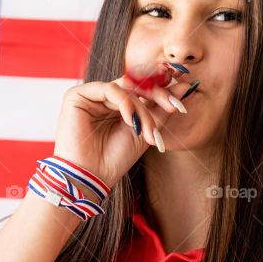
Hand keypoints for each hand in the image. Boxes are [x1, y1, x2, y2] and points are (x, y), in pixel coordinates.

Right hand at [53, 68, 194, 189]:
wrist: (91, 178)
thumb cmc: (116, 159)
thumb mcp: (146, 131)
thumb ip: (163, 109)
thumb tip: (186, 86)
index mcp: (118, 104)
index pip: (143, 89)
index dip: (163, 92)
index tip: (181, 102)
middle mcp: (104, 97)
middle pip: (136, 83)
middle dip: (158, 95)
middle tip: (173, 107)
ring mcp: (91, 95)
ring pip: (126, 88)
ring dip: (141, 109)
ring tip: (146, 131)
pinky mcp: (76, 95)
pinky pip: (109, 89)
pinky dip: (124, 103)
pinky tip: (130, 121)